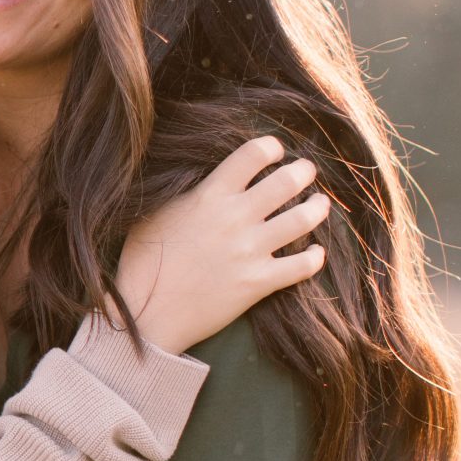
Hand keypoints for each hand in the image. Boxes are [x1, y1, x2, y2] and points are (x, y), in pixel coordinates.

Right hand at [115, 136, 329, 355]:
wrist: (145, 314)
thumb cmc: (141, 265)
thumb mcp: (153, 214)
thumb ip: (184, 193)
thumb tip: (198, 176)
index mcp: (209, 196)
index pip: (253, 154)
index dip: (270, 147)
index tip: (274, 152)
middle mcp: (235, 218)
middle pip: (287, 181)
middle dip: (303, 171)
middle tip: (305, 172)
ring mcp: (250, 251)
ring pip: (303, 219)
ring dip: (318, 207)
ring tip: (319, 203)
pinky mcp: (258, 283)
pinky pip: (302, 266)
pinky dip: (314, 257)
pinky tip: (314, 252)